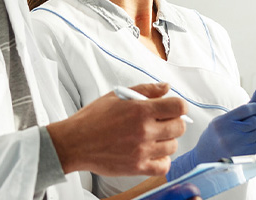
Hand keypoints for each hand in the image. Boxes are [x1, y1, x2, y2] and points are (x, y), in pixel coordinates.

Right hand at [47, 82, 186, 177]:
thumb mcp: (118, 95)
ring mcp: (142, 151)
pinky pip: (163, 167)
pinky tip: (154, 152)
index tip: (172, 107)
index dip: (179, 105)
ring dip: (168, 140)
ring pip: (173, 146)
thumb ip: (146, 90)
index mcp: (140, 110)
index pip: (178, 107)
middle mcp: (144, 131)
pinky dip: (163, 160)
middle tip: (163, 121)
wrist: (76, 142)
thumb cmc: (94, 117)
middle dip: (174, 121)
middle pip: (179, 127)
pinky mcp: (137, 168)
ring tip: (155, 136)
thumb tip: (167, 87)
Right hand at [166, 90, 255, 181]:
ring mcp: (237, 146)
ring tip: (251, 129)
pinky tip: (250, 138)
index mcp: (224, 121)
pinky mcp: (242, 155)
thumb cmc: (215, 134)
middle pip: (254, 121)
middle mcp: (230, 134)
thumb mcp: (224, 118)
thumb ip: (243, 108)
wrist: (206, 155)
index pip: (246, 109)